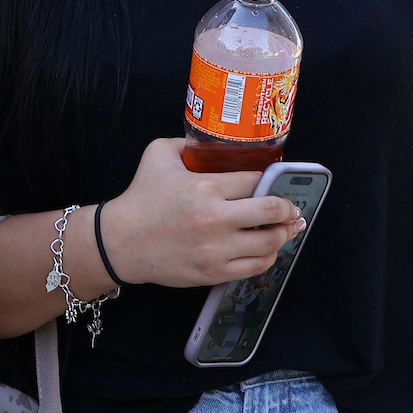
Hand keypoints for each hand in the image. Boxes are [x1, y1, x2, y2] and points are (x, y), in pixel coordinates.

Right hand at [99, 138, 304, 288]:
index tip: (276, 181)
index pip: (255, 181)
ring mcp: (216, 249)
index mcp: (204, 188)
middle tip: (292, 207)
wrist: (121, 242)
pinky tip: (269, 249)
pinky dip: (268, 256)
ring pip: (269, 243)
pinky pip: (255, 267)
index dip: (271, 179)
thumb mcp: (158, 155)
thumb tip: (210, 141)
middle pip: (271, 212)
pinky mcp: (213, 271)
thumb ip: (187, 143)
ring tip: (288, 228)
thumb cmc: (141, 197)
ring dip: (284, 234)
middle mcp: (214, 219)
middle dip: (288, 208)